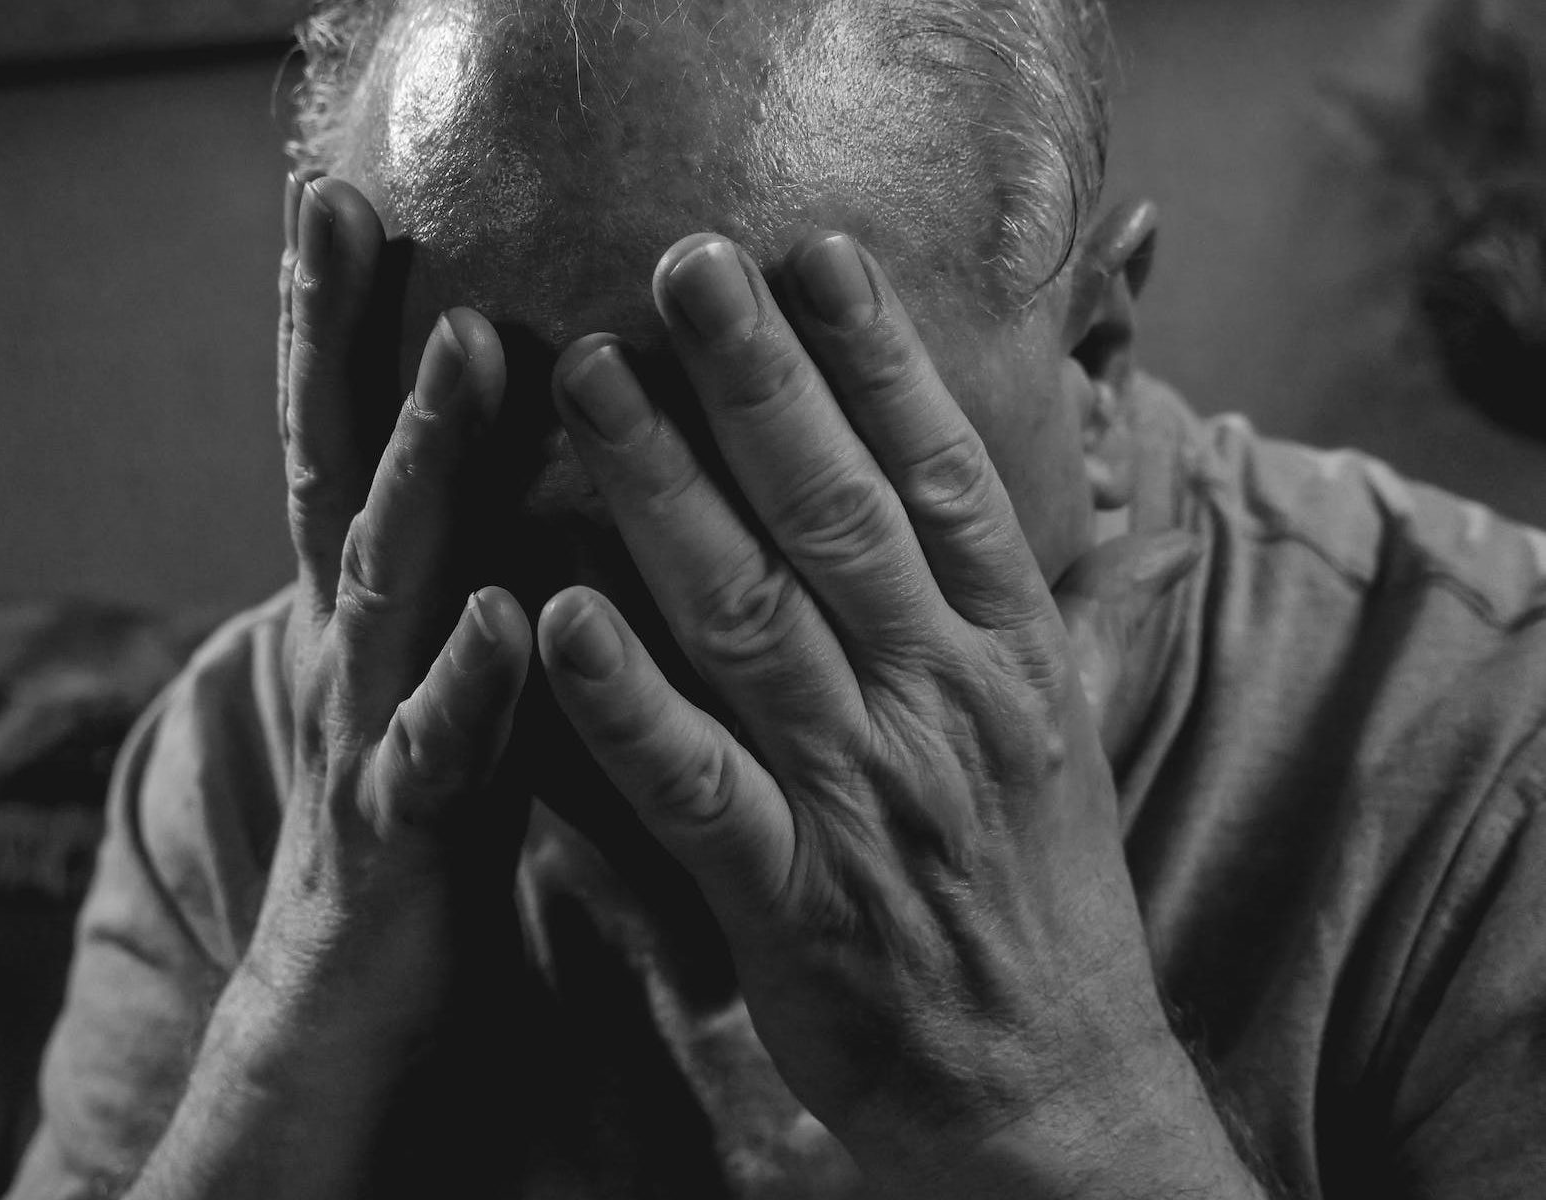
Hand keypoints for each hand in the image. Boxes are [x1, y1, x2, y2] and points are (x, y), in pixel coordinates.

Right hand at [129, 175, 530, 1199]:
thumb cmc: (429, 836)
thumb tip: (554, 484)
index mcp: (389, 616)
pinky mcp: (400, 848)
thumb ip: (485, 580)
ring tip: (467, 356)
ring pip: (385, 590)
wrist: (358, 1024)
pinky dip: (469, 688)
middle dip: (340, 342)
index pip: (355, 445)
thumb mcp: (455, 685)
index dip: (346, 326)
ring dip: (421, 468)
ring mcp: (369, 744)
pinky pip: (439, 762)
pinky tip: (512, 623)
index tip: (348, 198)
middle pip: (340, 476)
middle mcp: (362, 657)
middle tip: (339, 211)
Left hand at [537, 232, 1255, 1195]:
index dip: (881, 357)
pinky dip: (628, 701)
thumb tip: (1102, 500)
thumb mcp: (1072, 730)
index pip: (948, 476)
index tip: (814, 251)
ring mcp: (865, 797)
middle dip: (757, 380)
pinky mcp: (792, 897)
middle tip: (679, 263)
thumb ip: (1069, 606)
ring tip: (592, 381)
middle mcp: (943, 703)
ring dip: (665, 491)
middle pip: (840, 511)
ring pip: (752, 616)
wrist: (1045, 1086)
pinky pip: (697, 785)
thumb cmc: (1040, 894)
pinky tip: (559, 615)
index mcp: (1010, 654)